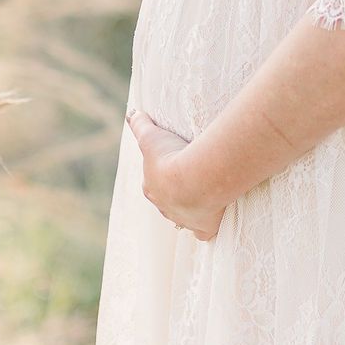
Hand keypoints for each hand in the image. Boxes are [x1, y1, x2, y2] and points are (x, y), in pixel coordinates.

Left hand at [126, 110, 226, 240]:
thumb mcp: (152, 137)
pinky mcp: (203, 228)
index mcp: (152, 188)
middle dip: (177, 193)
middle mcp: (165, 207)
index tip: (173, 166)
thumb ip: (141, 125)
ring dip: (192, 208)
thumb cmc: (172, 157)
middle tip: (191, 180)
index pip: (154, 183)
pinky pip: (203, 232)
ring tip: (204, 196)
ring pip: (184, 217)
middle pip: (169, 201)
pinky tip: (213, 220)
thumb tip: (130, 113)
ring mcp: (184, 220)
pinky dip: (206, 228)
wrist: (196, 179)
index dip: (162, 175)